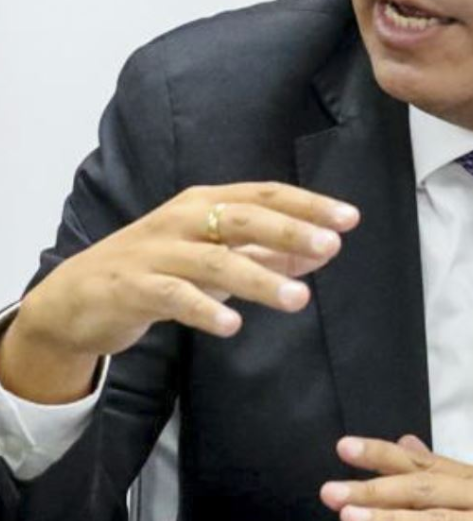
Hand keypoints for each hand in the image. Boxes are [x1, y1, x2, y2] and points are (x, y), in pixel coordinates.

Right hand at [1, 183, 357, 403]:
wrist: (74, 298)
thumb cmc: (157, 271)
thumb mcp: (215, 259)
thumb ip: (267, 255)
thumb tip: (322, 253)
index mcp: (204, 204)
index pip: (265, 195)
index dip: (308, 205)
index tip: (350, 219)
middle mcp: (181, 220)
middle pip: (241, 218)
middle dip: (288, 231)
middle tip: (330, 247)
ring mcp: (155, 253)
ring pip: (213, 261)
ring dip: (259, 279)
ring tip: (299, 301)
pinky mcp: (131, 288)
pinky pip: (173, 297)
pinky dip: (204, 309)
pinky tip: (233, 325)